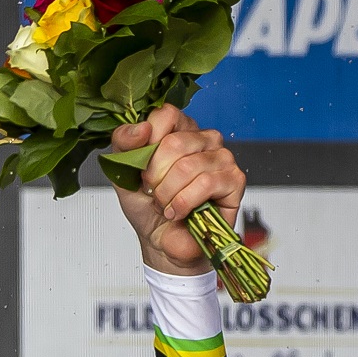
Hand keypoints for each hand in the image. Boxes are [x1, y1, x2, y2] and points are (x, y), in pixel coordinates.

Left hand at [108, 106, 244, 275]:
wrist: (161, 242)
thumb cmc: (148, 207)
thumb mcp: (123, 172)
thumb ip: (123, 143)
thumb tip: (142, 129)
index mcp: (179, 130)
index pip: (165, 114)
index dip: (147, 145)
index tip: (141, 169)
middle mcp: (204, 139)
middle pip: (175, 143)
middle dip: (155, 176)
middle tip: (154, 192)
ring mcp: (222, 158)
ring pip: (188, 166)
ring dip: (168, 194)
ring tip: (166, 205)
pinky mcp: (234, 180)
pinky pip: (206, 184)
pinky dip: (184, 203)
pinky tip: (179, 212)